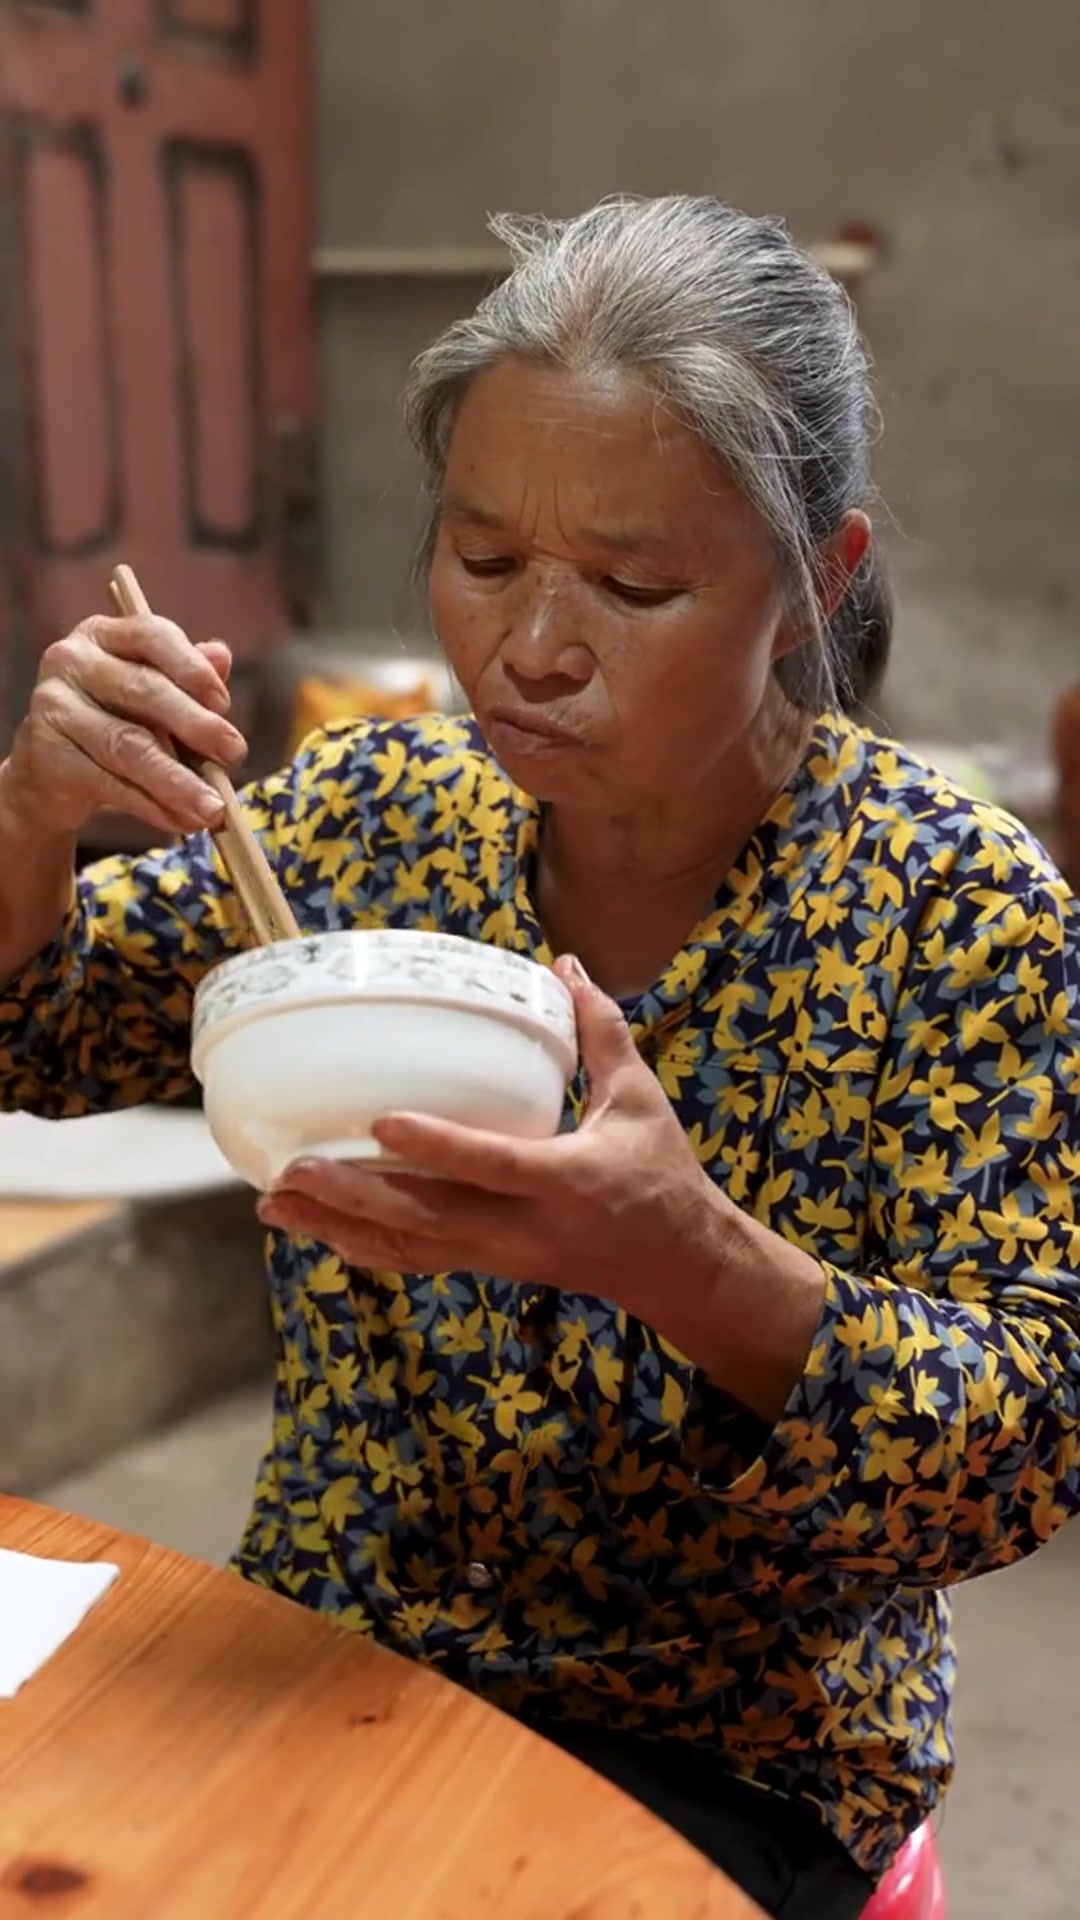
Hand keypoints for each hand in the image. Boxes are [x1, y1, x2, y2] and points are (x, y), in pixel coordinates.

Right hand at [2, 614, 247, 838]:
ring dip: (179, 781)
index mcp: (104, 635)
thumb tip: (222, 655)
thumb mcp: (155, 697)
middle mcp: (72, 660)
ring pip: (128, 745)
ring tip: (213, 808)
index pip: (152, 635)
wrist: (51, 771)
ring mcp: (54, 707)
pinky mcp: (47, 755)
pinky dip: (153, 806)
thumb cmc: (116, 720)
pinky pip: (110, 783)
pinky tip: (181, 821)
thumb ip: (189, 677)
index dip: (192, 668)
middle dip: (196, 726)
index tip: (225, 703)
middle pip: (142, 690)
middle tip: (235, 755)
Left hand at [257, 956, 735, 1324]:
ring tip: (277, 1203)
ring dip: (338, 1226)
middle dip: (353, 1198)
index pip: (492, 1165)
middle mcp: (523, 1227)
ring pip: (408, 1245)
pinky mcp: (486, 1265)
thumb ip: (601, 1033)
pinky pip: (415, 1259)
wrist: (674, 1264)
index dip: (436, 1146)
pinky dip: (363, 1247)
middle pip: (426, 1218)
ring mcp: (499, 1255)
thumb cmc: (660, 1174)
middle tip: (290, 1172)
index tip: (381, 1121)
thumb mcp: (640, 1100)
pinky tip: (317, 1229)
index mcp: (566, 1180)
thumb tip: (566, 966)